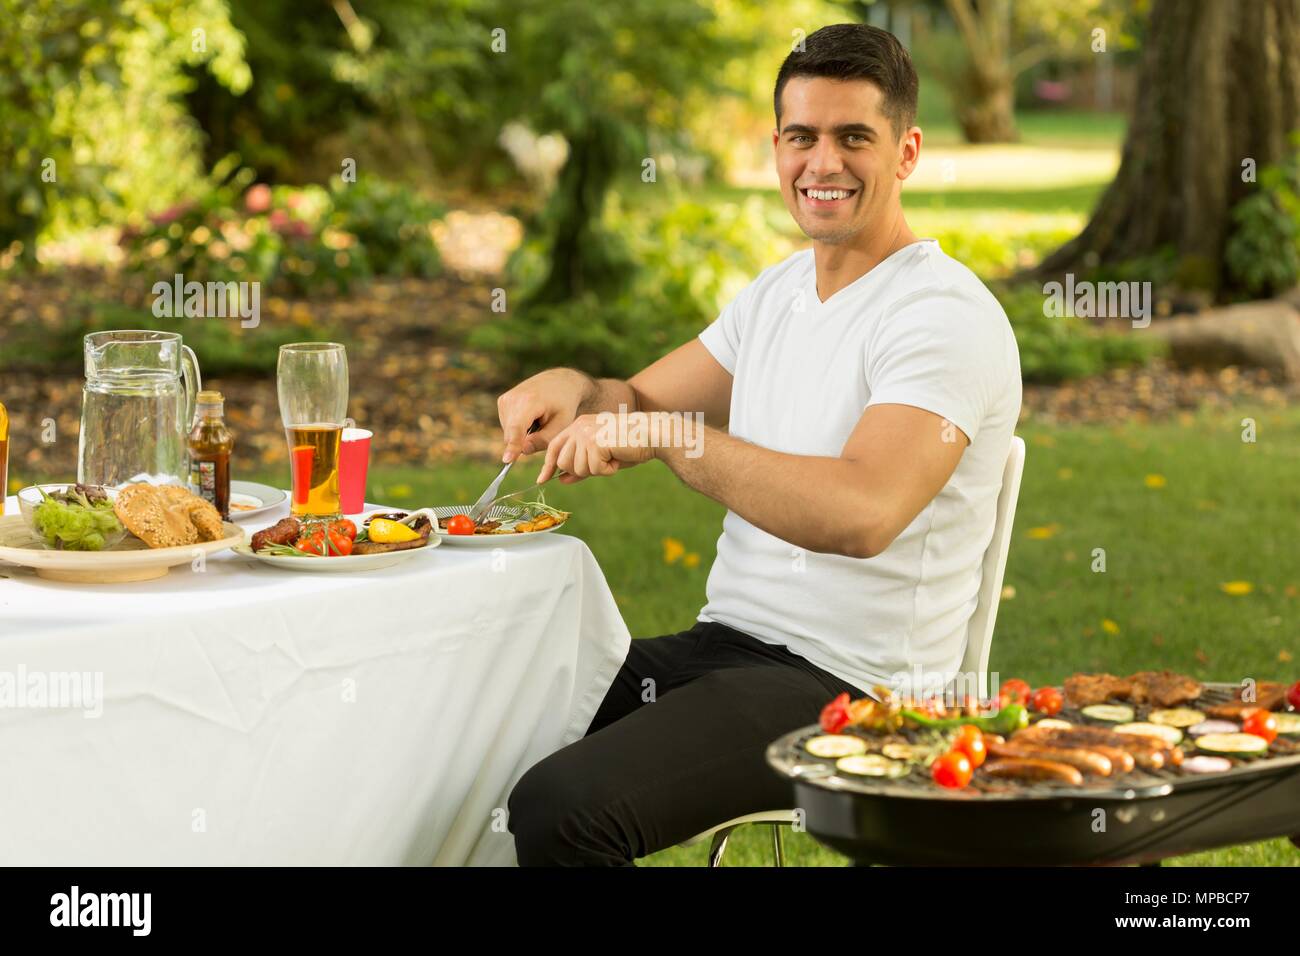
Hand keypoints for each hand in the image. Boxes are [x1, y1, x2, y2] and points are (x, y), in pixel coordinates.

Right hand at [496, 369, 589, 462]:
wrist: (559, 381)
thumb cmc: (564, 404)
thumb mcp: (562, 424)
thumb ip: (544, 440)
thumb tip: (523, 450)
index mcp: (529, 401)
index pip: (518, 428)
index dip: (513, 446)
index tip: (507, 460)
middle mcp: (513, 398)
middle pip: (512, 435)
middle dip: (525, 441)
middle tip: (544, 429)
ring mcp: (505, 399)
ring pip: (509, 433)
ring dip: (523, 434)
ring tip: (539, 420)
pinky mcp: (502, 401)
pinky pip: (508, 426)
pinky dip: (519, 427)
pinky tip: (532, 416)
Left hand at [537, 413, 656, 482]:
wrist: (652, 435)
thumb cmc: (630, 446)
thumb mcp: (601, 458)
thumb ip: (581, 466)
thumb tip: (561, 479)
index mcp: (578, 425)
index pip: (554, 447)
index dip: (548, 466)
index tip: (542, 480)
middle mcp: (579, 426)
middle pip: (563, 462)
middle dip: (581, 470)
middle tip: (602, 464)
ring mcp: (586, 433)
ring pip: (577, 468)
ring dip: (596, 470)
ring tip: (612, 458)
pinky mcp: (595, 442)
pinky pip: (593, 469)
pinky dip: (607, 470)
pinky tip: (618, 458)